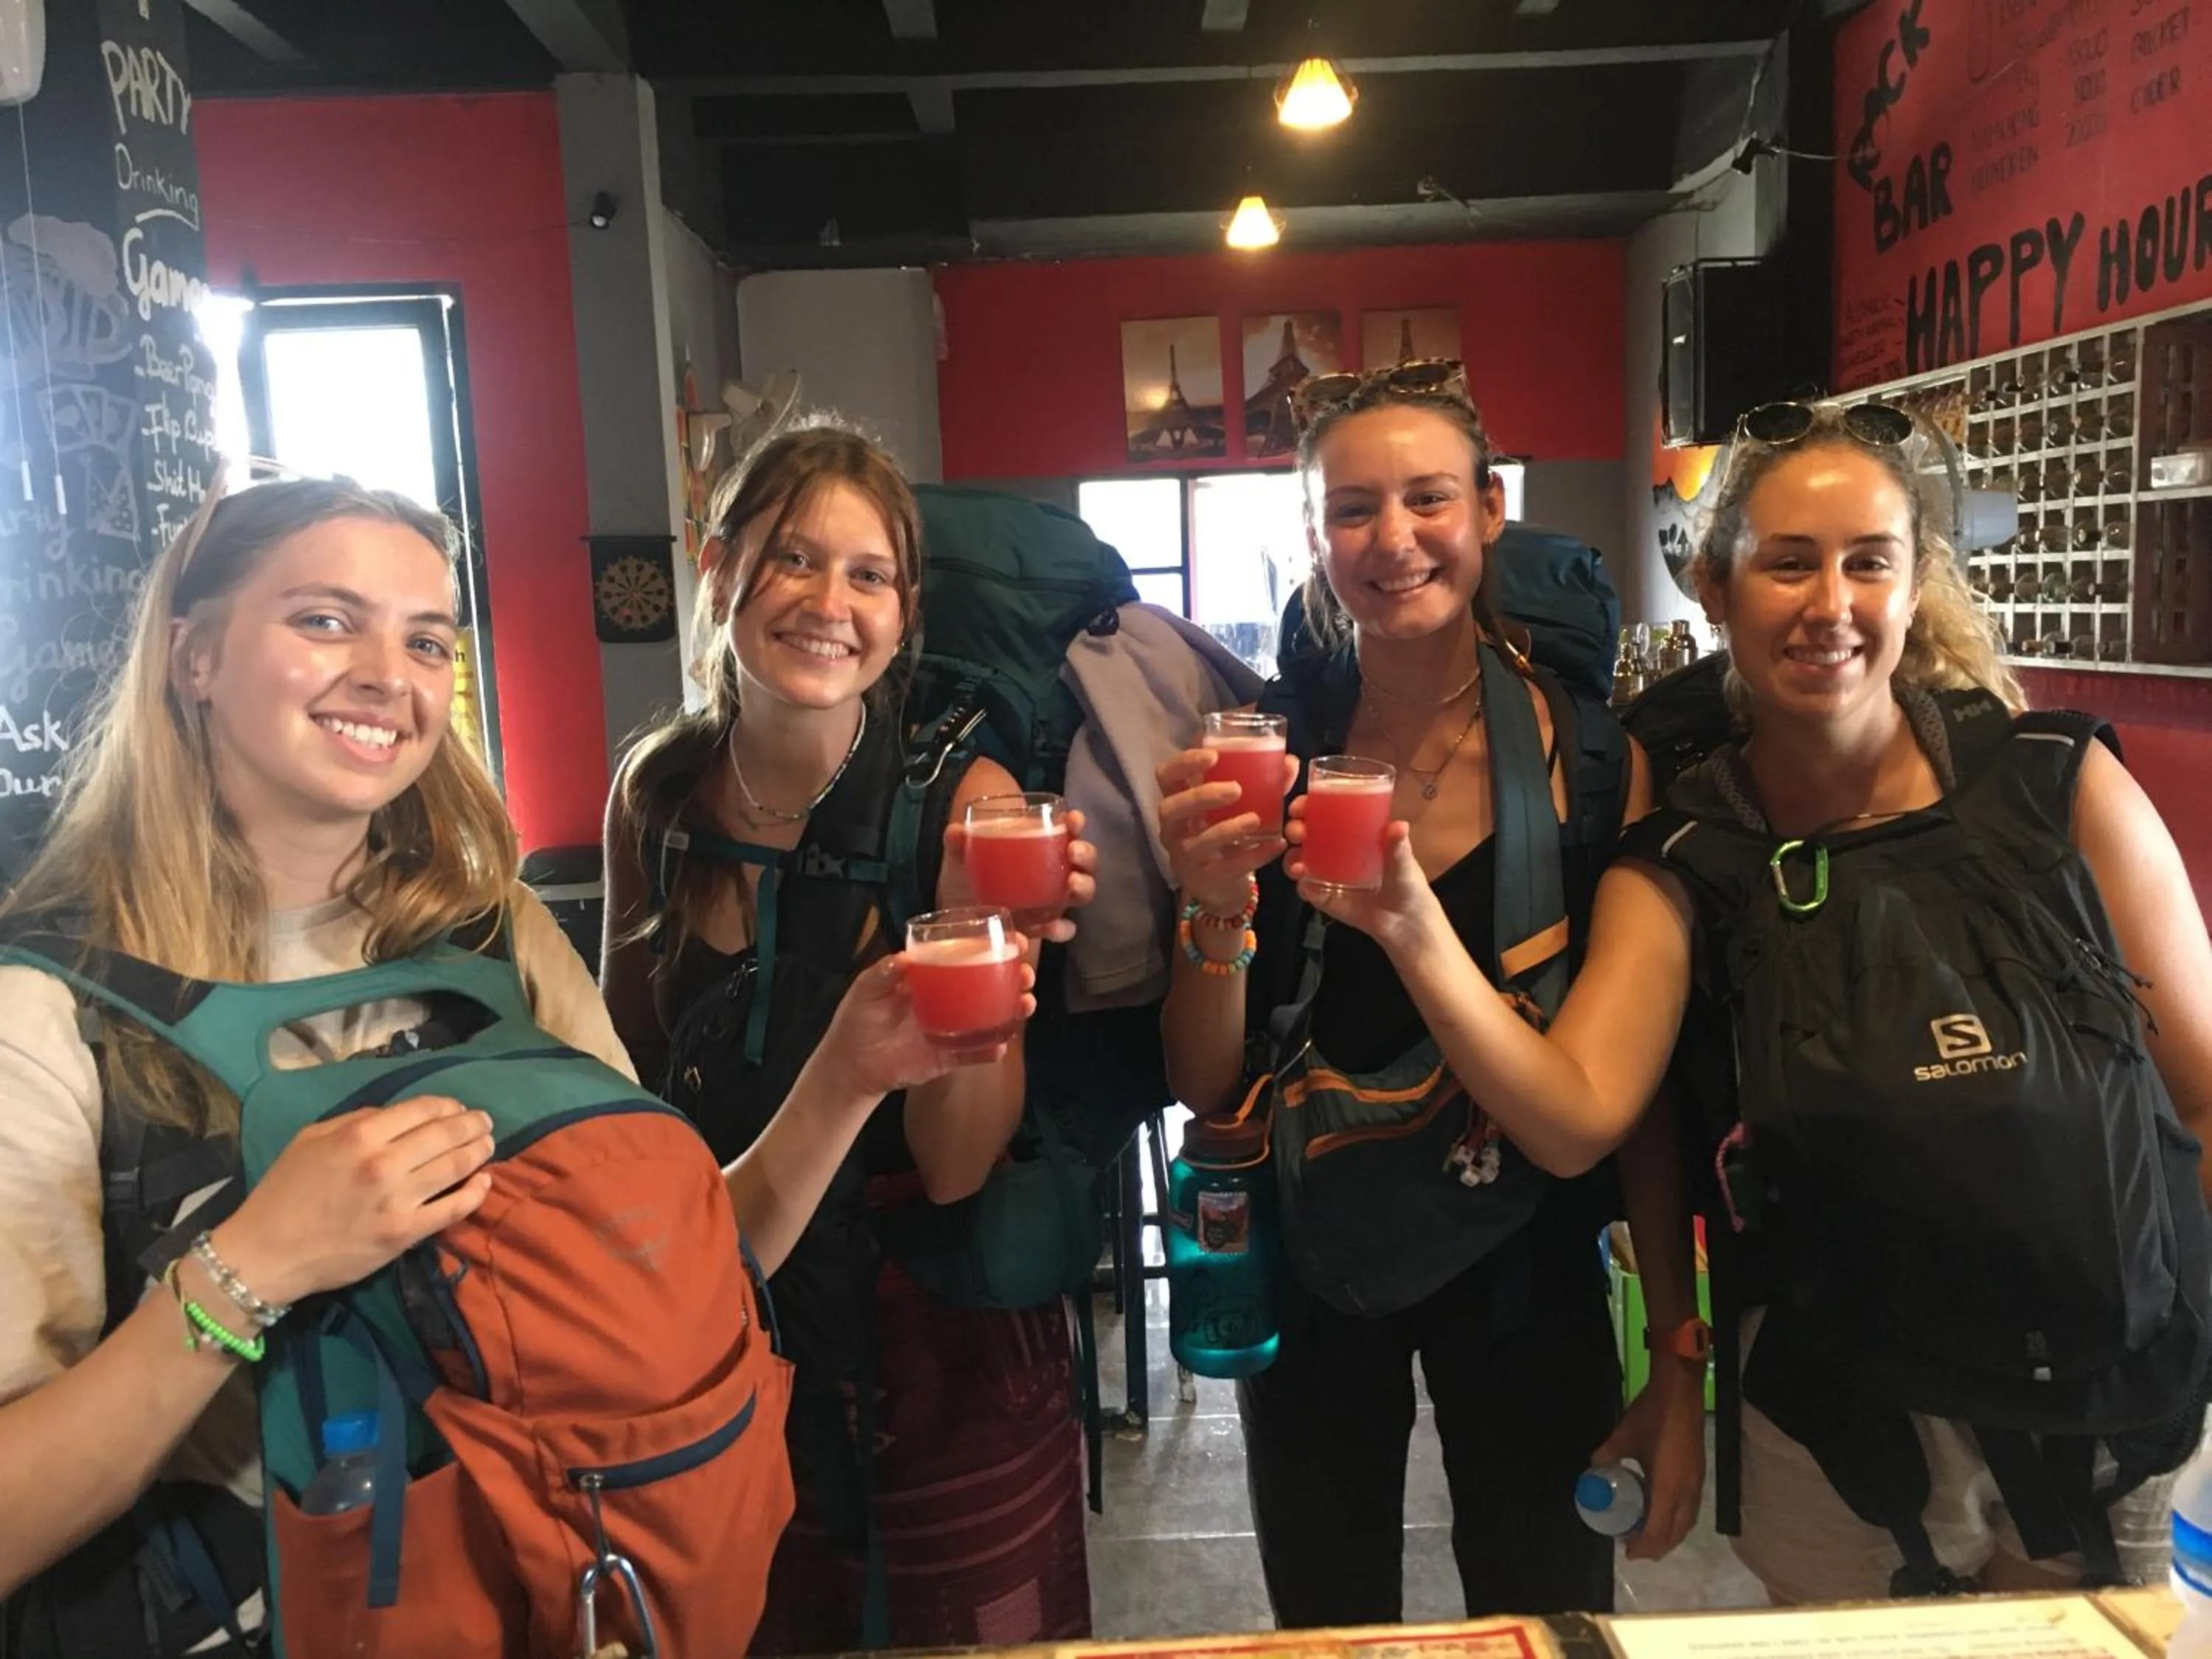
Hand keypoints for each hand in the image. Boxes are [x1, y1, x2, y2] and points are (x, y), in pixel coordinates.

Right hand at [214, 1096, 495, 1307]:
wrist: (266, 1252)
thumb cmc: (284, 1191)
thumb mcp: (312, 1138)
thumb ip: (357, 1119)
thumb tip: (398, 1115)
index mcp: (361, 1135)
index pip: (423, 1109)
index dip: (448, 1106)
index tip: (458, 1108)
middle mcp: (384, 1163)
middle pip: (446, 1135)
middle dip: (472, 1124)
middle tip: (485, 1123)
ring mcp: (398, 1200)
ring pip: (456, 1167)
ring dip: (479, 1152)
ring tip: (488, 1145)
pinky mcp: (405, 1234)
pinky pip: (453, 1210)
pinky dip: (476, 1193)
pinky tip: (485, 1182)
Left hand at [821, 949, 1038, 1096]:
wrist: (850, 1063)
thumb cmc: (858, 1019)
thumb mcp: (865, 989)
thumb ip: (882, 974)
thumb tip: (904, 958)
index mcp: (933, 977)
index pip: (969, 957)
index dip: (994, 948)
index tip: (1016, 942)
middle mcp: (949, 1001)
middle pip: (990, 986)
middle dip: (1015, 978)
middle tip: (1025, 975)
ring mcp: (952, 1028)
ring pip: (991, 1017)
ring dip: (1013, 1011)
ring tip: (1025, 1004)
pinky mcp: (947, 1056)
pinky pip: (974, 1053)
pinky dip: (989, 1050)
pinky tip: (999, 1045)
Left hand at [941, 809, 1096, 948]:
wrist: (959, 917)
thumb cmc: (968, 880)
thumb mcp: (961, 860)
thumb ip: (958, 844)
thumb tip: (956, 831)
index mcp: (1039, 848)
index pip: (1066, 830)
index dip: (1076, 823)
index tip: (1074, 819)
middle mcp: (1054, 872)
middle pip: (1083, 861)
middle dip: (1086, 854)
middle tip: (1073, 851)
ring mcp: (1053, 900)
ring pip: (1081, 892)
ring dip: (1083, 886)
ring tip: (1071, 885)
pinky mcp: (1045, 927)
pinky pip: (1063, 929)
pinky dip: (1061, 928)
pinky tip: (1050, 927)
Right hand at [1156, 748, 1296, 914]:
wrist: (1222, 885)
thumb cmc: (1225, 832)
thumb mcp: (1237, 806)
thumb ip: (1261, 782)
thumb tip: (1289, 762)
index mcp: (1177, 800)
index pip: (1165, 775)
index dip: (1184, 763)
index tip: (1213, 756)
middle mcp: (1172, 828)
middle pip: (1171, 808)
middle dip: (1201, 796)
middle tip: (1236, 789)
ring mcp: (1183, 856)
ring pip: (1196, 843)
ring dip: (1226, 829)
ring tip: (1255, 820)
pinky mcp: (1202, 880)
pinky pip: (1227, 868)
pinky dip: (1253, 856)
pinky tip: (1276, 844)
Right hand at [1284, 804, 1447, 956]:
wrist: (1406, 923)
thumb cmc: (1407, 884)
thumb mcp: (1403, 862)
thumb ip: (1398, 847)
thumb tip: (1400, 826)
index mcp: (1352, 834)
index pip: (1324, 813)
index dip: (1308, 806)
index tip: (1300, 806)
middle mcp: (1335, 851)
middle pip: (1306, 834)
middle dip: (1295, 829)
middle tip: (1298, 832)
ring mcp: (1328, 875)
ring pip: (1299, 861)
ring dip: (1292, 858)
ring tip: (1297, 864)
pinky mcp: (1326, 898)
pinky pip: (1307, 890)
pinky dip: (1303, 886)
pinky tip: (1306, 885)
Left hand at [1589, 1360, 1706, 1560]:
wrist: (1681, 1392)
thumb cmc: (1651, 1415)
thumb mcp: (1622, 1436)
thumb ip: (1607, 1456)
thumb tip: (1594, 1469)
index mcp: (1667, 1488)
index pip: (1657, 1531)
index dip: (1643, 1546)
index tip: (1628, 1553)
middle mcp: (1686, 1493)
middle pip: (1675, 1533)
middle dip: (1657, 1547)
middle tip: (1635, 1549)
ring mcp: (1696, 1484)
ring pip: (1686, 1523)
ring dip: (1669, 1535)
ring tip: (1648, 1536)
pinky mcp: (1699, 1475)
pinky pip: (1691, 1510)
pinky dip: (1678, 1521)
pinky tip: (1663, 1513)